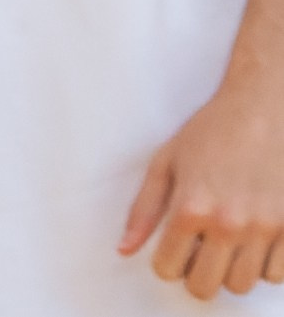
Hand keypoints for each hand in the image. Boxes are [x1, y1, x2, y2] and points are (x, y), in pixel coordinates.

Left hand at [120, 77, 283, 297]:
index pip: (169, 269)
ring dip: (230, 270)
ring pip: (242, 284)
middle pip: (206, 287)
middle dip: (196, 274)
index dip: (166, 262)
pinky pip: (277, 275)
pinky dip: (263, 265)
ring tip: (227, 241)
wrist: (266, 108)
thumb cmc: (213, 131)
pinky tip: (254, 239)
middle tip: (198, 251)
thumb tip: (125, 250)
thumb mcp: (166, 162)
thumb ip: (143, 210)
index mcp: (191, 207)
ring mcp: (266, 229)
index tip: (172, 248)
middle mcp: (229, 224)